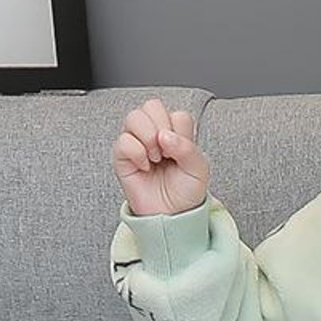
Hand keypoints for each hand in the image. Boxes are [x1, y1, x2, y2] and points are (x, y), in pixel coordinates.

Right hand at [112, 97, 210, 216]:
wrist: (172, 215)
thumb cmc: (186, 192)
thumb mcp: (199, 170)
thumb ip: (188, 149)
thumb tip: (164, 135)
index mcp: (177, 133)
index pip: (177, 114)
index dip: (182, 132)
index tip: (182, 153)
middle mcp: (155, 133)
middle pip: (152, 105)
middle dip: (163, 128)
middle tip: (167, 153)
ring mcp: (137, 142)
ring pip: (134, 116)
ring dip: (148, 137)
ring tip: (156, 158)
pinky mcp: (122, 156)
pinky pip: (123, 140)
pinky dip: (136, 153)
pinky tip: (144, 167)